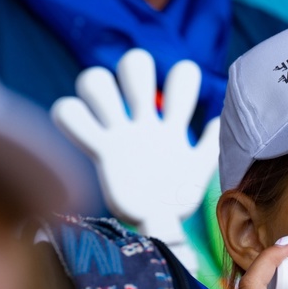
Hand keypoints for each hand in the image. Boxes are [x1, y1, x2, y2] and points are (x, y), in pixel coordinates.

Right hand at [51, 49, 218, 273]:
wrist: (155, 225)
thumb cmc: (177, 199)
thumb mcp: (199, 169)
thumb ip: (211, 144)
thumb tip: (218, 119)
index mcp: (171, 123)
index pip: (179, 77)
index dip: (182, 78)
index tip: (183, 106)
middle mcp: (143, 121)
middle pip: (131, 63)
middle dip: (134, 68)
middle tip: (142, 100)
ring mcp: (118, 133)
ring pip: (95, 80)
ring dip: (97, 86)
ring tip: (112, 120)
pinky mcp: (100, 150)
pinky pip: (69, 114)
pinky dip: (69, 114)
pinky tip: (88, 134)